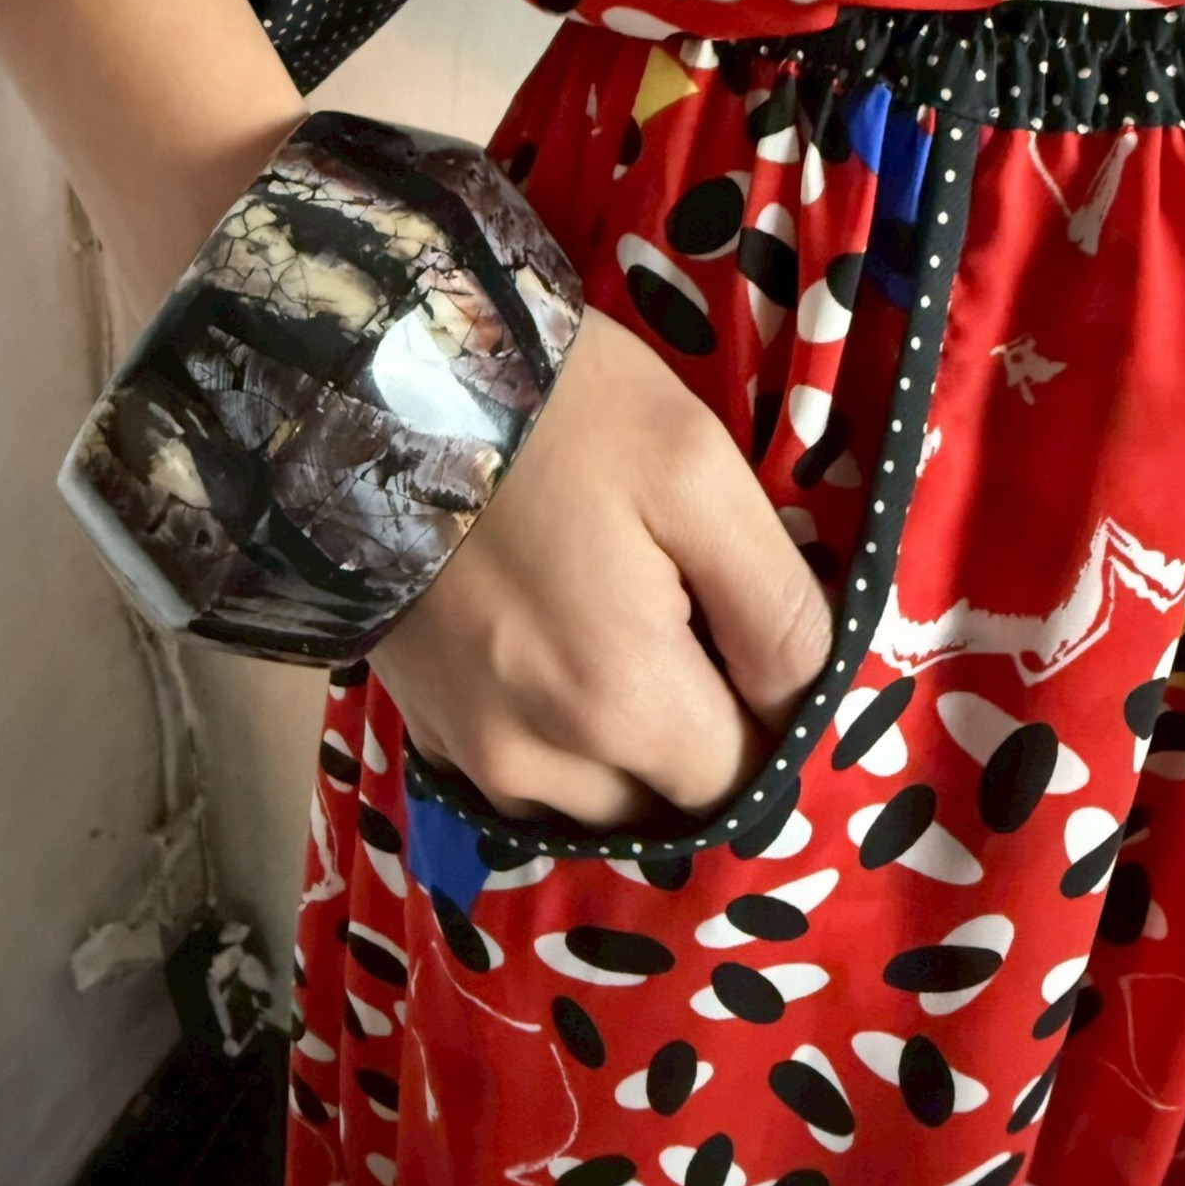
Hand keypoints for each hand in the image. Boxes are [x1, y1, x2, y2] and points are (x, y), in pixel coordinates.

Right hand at [366, 304, 833, 831]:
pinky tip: (556, 647)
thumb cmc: (553, 415)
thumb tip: (811, 701)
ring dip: (626, 744)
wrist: (373, 385)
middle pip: (666, 800)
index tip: (757, 639)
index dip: (771, 718)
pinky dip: (558, 738)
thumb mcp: (697, 473)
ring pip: (592, 799)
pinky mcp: (423, 723)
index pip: (743, 779)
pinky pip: (522, 775)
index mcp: (622, 705)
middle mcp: (539, 761)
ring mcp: (468, 748)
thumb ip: (776, 604)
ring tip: (619, 628)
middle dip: (699, 732)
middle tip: (692, 618)